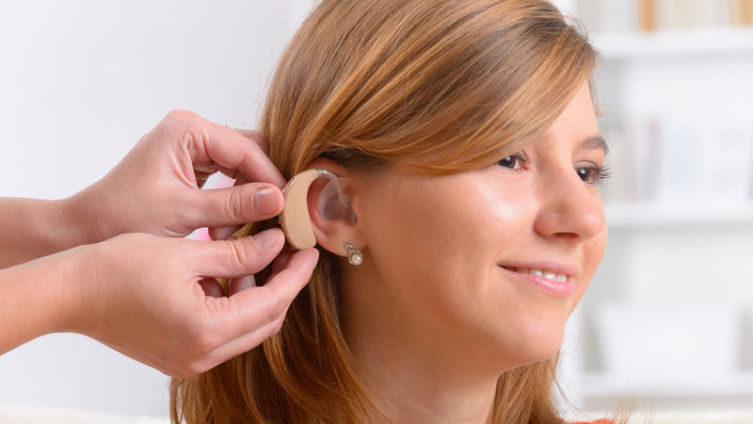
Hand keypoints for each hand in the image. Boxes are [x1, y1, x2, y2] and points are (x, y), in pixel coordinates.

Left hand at [66, 109, 285, 242]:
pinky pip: (229, 179)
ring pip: (243, 167)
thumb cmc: (122, 218)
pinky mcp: (193, 167)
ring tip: (233, 232)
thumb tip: (279, 199)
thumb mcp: (182, 213)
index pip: (247, 149)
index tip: (287, 209)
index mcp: (186, 129)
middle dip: (259, 187)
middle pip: (251, 152)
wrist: (86, 230)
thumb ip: (233, 205)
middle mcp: (192, 131)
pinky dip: (232, 204)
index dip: (270, 179)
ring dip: (246, 199)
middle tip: (270, 220)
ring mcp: (193, 148)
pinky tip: (223, 230)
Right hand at [68, 229, 317, 377]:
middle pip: (264, 322)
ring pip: (245, 329)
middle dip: (282, 285)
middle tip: (291, 252)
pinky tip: (233, 275)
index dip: (295, 275)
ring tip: (261, 256)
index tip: (309, 251)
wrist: (70, 293)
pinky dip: (235, 306)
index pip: (272, 303)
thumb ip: (239, 253)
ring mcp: (189, 361)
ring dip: (258, 295)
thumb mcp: (187, 252)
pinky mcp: (179, 357)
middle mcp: (201, 356)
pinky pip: (223, 334)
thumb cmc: (118, 267)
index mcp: (206, 331)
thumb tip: (277, 245)